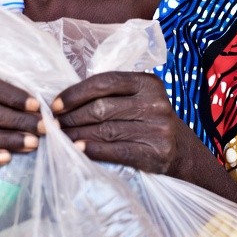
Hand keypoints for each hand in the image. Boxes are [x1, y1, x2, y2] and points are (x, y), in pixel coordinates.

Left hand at [52, 71, 186, 175]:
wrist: (185, 154)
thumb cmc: (151, 122)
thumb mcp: (140, 99)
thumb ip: (113, 94)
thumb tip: (65, 100)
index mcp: (147, 82)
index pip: (104, 82)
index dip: (76, 93)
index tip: (55, 104)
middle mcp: (154, 102)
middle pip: (101, 107)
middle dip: (71, 116)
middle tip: (52, 124)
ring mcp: (157, 128)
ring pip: (105, 129)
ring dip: (76, 135)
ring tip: (59, 138)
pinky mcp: (155, 152)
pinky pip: (116, 150)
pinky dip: (93, 150)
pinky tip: (77, 150)